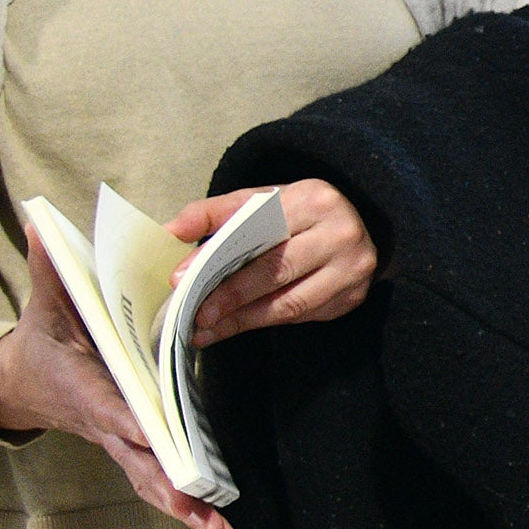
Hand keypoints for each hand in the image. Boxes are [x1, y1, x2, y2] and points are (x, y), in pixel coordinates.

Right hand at [0, 220, 235, 528]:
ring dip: (187, 511)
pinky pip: (161, 482)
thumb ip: (53, 269)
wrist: (20, 381)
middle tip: (203, 513)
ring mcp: (122, 444)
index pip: (112, 407)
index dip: (131, 421)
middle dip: (171, 486)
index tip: (149, 435)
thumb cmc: (42, 338)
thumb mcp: (46, 303)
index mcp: (88, 389)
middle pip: (141, 460)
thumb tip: (43, 226)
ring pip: (155, 481)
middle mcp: (108, 424)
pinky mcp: (135, 451)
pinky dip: (186, 507)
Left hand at [173, 181, 375, 341]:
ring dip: (245, 319)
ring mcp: (352, 269)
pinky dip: (266, 322)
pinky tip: (239, 325)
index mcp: (313, 200)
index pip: (258, 232)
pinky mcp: (353, 297)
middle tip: (196, 315)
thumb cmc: (298, 214)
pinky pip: (303, 316)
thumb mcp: (261, 201)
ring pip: (290, 303)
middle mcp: (340, 233)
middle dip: (230, 296)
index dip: (218, 257)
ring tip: (210, 328)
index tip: (182, 279)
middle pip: (276, 270)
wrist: (356, 225)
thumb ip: (216, 213)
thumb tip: (172, 231)